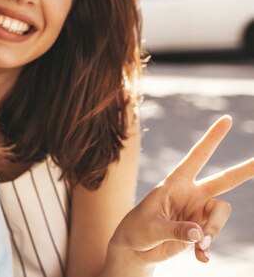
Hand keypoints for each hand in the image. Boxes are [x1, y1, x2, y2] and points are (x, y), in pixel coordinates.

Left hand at [109, 115, 253, 263]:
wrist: (136, 248)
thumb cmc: (136, 230)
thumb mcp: (150, 227)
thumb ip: (175, 229)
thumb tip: (199, 234)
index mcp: (175, 182)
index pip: (196, 157)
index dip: (212, 139)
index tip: (227, 120)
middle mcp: (191, 194)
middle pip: (224, 179)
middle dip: (245, 170)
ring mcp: (198, 212)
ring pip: (220, 215)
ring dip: (212, 230)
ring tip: (197, 245)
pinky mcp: (201, 230)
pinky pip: (214, 235)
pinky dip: (208, 247)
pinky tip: (200, 258)